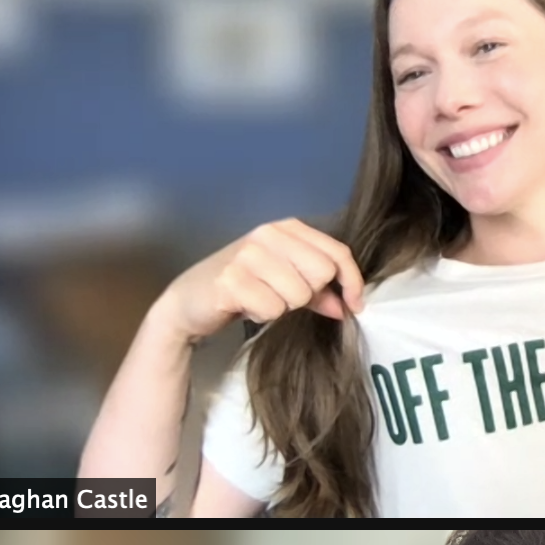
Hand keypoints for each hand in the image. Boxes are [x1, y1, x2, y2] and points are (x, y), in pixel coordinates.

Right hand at [156, 218, 365, 343]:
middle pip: (321, 274)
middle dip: (308, 295)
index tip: (354, 305)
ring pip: (298, 294)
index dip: (352, 282)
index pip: (337, 253)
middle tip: (282, 297)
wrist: (190, 300)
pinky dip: (262, 316)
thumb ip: (318, 291)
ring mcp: (248, 254)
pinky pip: (272, 309)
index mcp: (286, 228)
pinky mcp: (231, 279)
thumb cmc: (244, 288)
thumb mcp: (285, 284)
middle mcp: (268, 234)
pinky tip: (245, 306)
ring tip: (259, 299)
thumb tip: (348, 306)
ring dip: (282, 308)